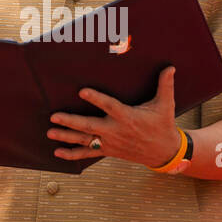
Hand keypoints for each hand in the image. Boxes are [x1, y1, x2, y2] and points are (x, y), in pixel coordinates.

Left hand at [47, 66, 181, 167]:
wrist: (163, 152)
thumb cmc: (162, 125)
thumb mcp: (165, 105)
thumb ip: (165, 85)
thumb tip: (170, 67)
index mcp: (128, 117)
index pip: (109, 106)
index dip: (96, 98)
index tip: (82, 91)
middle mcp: (116, 131)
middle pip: (90, 126)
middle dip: (71, 122)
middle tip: (55, 116)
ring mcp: (110, 143)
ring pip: (85, 140)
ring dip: (67, 137)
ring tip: (50, 133)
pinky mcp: (108, 151)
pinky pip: (88, 154)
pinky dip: (72, 154)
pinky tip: (57, 153)